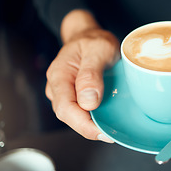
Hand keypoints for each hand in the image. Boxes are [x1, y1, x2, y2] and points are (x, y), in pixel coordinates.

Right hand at [45, 10, 119, 141]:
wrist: (89, 35)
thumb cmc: (94, 40)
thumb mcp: (99, 49)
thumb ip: (92, 73)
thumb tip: (88, 102)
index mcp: (60, 75)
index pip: (65, 108)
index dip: (83, 125)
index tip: (102, 132)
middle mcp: (58, 86)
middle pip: (68, 116)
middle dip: (88, 129)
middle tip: (111, 135)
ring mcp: (64, 92)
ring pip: (74, 116)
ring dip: (91, 125)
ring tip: (111, 130)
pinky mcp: (73, 95)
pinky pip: (80, 110)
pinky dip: (92, 118)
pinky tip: (106, 120)